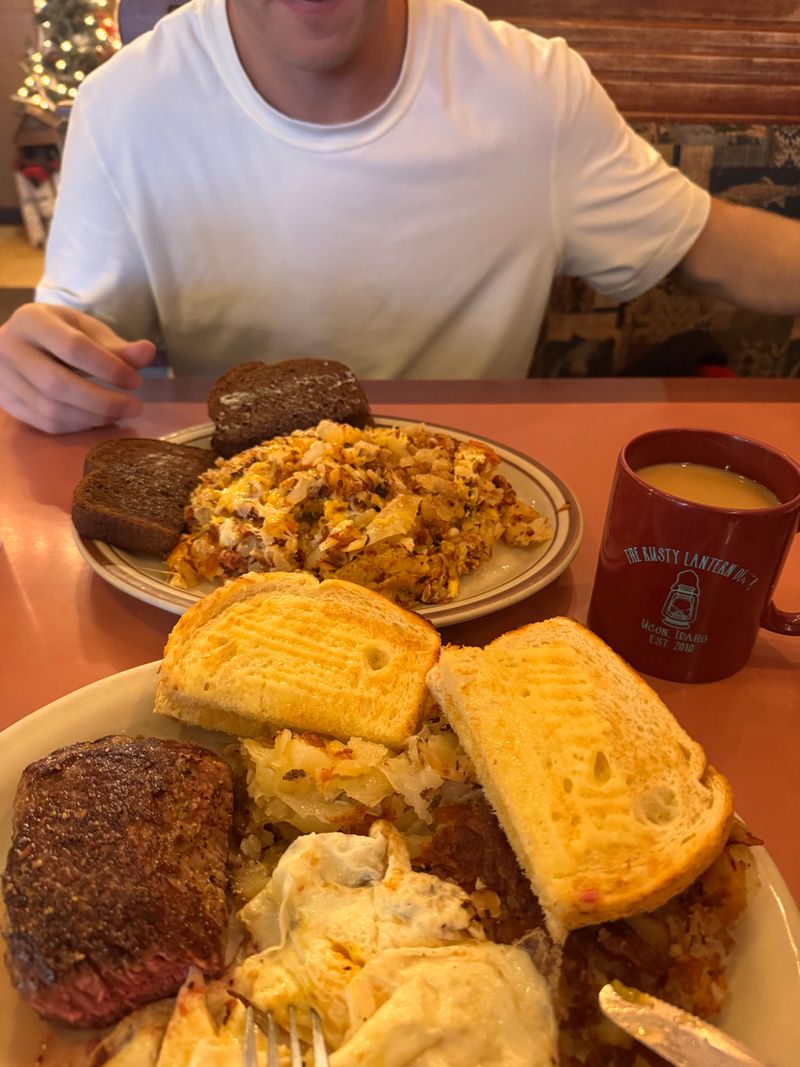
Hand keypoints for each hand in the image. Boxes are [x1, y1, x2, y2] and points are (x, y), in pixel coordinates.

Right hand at [0, 303, 156, 432]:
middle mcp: (10, 349)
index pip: (73, 348)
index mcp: (33, 321)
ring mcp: (4, 380)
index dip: (109, 368)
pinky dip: (79, 426)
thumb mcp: (85, 329)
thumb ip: (115, 344)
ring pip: (52, 410)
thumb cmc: (57, 333)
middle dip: (103, 401)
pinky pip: (47, 424)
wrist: (13, 345)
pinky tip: (100, 420)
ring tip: (120, 414)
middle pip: (59, 384)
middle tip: (135, 407)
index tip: (136, 381)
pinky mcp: (9, 405)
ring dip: (94, 418)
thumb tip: (148, 352)